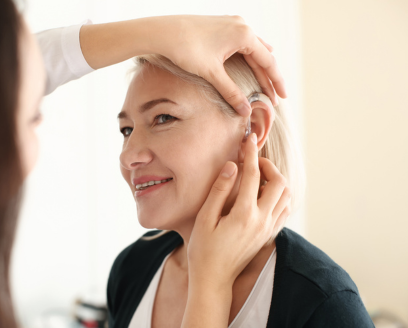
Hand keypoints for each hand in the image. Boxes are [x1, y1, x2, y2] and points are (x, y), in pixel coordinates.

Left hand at [79, 15, 285, 115]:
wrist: (162, 32)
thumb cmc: (186, 49)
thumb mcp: (211, 74)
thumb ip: (231, 92)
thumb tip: (245, 111)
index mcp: (244, 35)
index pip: (268, 62)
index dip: (276, 82)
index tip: (282, 98)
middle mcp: (241, 25)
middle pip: (262, 55)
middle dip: (268, 77)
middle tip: (275, 97)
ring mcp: (231, 22)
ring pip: (253, 48)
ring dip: (259, 66)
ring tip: (267, 82)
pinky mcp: (221, 24)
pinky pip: (242, 42)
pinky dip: (248, 56)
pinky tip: (250, 60)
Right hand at [187, 133, 290, 288]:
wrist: (214, 280)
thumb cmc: (203, 250)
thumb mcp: (204, 219)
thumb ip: (219, 191)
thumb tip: (231, 166)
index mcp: (244, 214)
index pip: (253, 175)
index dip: (250, 153)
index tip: (248, 139)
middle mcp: (262, 221)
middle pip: (279, 183)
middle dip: (268, 166)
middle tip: (252, 162)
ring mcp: (268, 229)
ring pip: (286, 196)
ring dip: (276, 181)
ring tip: (258, 177)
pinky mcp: (268, 236)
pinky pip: (284, 210)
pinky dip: (279, 196)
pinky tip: (263, 195)